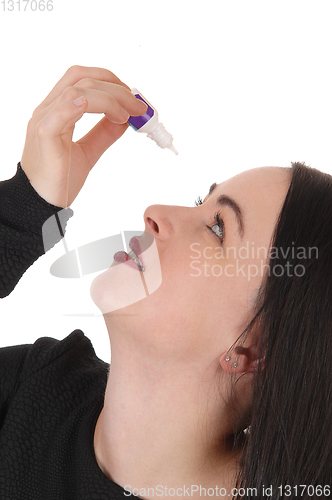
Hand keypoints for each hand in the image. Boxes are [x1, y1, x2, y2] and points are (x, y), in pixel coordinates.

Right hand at [20, 65, 146, 207]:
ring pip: (76, 90)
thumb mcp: (87, 152)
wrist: (41, 204)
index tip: (132, 98)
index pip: (81, 78)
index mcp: (56, 110)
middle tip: (137, 106)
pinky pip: (60, 112)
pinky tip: (107, 113)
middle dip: (115, 87)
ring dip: (109, 98)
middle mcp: (47, 110)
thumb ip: (103, 134)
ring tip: (126, 116)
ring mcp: (44, 121)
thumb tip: (125, 119)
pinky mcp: (44, 137)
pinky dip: (81, 105)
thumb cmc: (58, 179)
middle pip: (81, 78)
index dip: (109, 81)